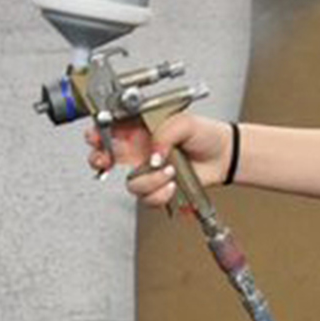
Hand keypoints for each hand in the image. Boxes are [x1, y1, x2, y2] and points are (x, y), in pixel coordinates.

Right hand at [87, 112, 237, 211]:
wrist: (223, 156)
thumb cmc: (206, 134)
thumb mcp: (184, 123)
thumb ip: (164, 133)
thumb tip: (152, 153)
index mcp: (139, 129)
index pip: (109, 130)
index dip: (97, 134)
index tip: (96, 139)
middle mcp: (138, 150)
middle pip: (103, 158)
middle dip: (100, 160)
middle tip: (107, 161)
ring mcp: (147, 170)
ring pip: (130, 183)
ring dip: (150, 179)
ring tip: (169, 170)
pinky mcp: (157, 187)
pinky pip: (147, 198)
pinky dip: (160, 193)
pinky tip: (173, 183)